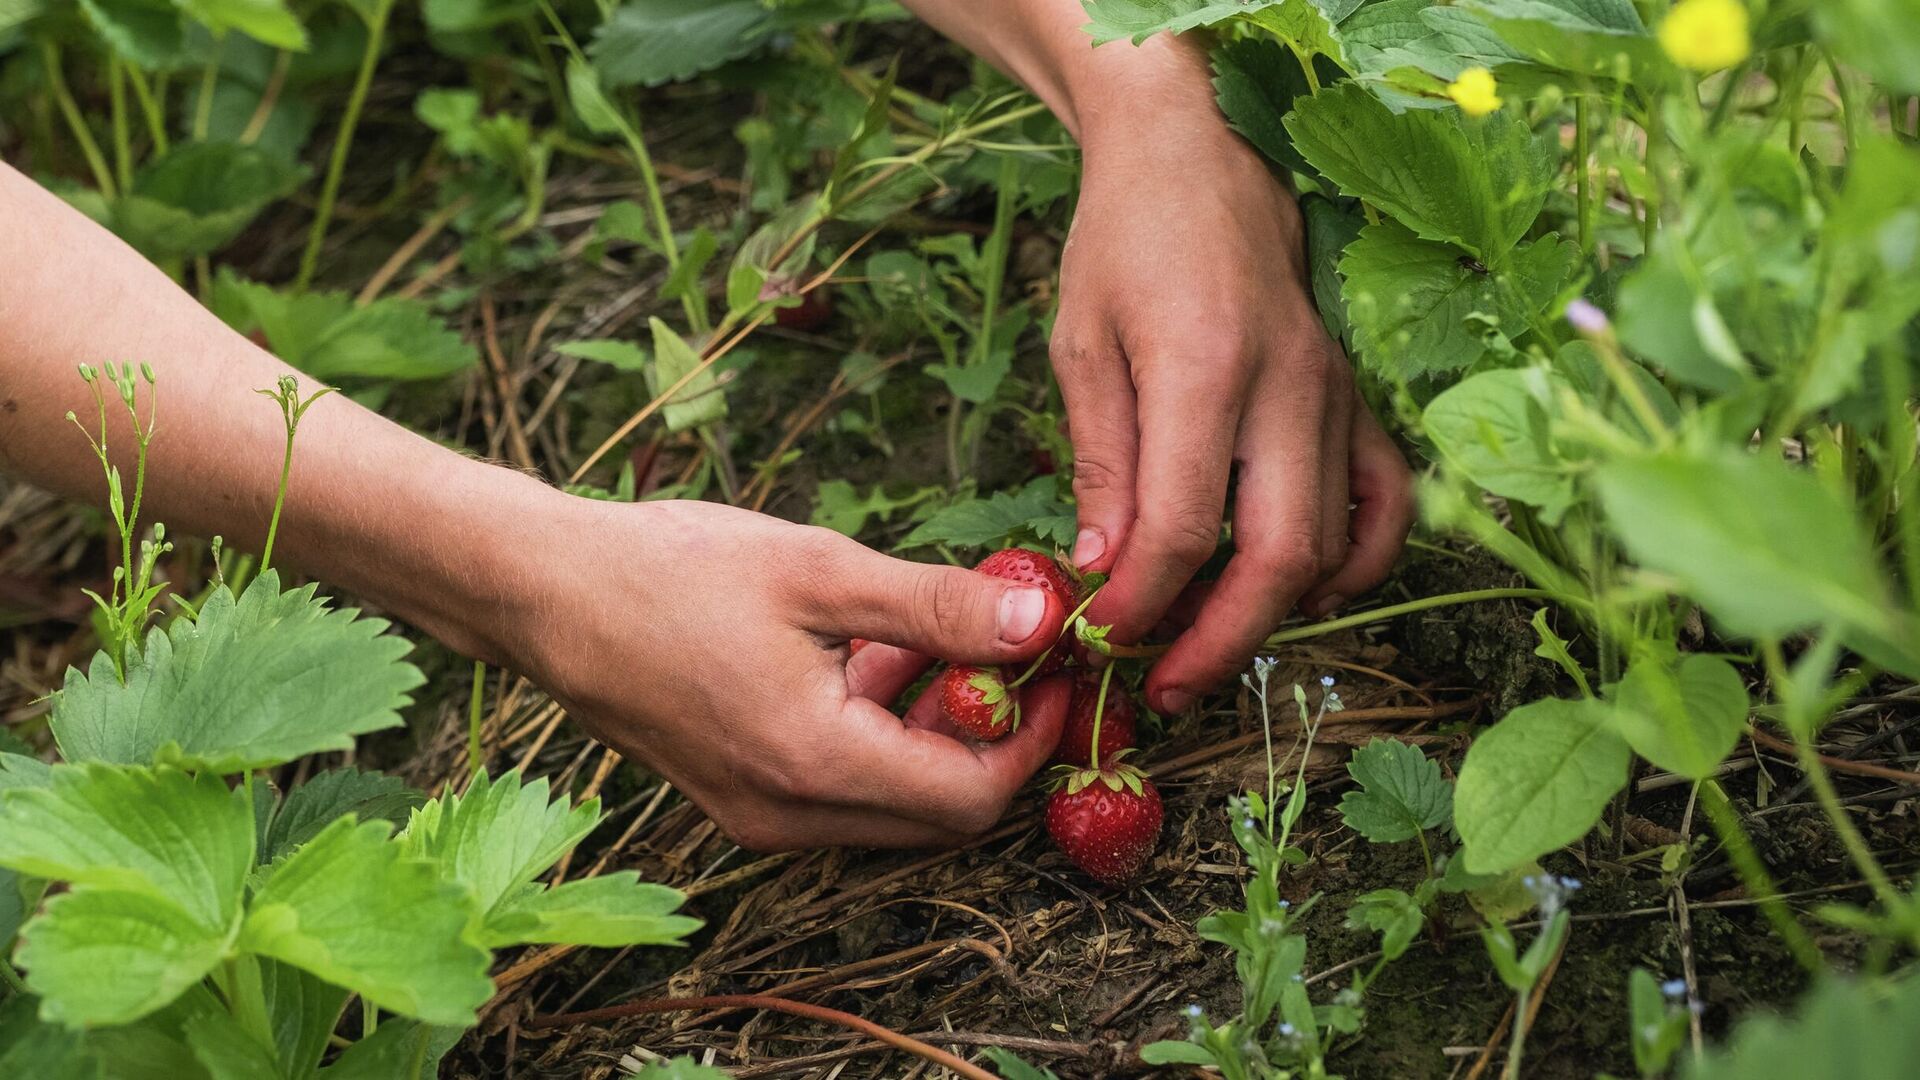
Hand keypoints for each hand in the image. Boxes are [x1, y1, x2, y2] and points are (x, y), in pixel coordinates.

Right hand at [507, 495, 1073, 850]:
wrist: (544, 594)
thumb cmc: (671, 570)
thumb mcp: (818, 571)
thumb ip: (934, 607)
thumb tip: (1038, 624)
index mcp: (816, 764)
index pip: (971, 795)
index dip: (1030, 737)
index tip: (1051, 668)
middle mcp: (789, 815)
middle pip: (938, 812)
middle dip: (990, 738)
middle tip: (1010, 652)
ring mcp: (758, 817)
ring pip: (891, 804)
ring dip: (932, 733)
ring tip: (937, 637)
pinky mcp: (737, 798)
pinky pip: (841, 790)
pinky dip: (878, 736)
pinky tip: (872, 657)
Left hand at [1053, 106, 1415, 713]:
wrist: (1203, 153)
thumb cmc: (1124, 242)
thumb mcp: (1082, 345)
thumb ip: (1103, 462)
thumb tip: (1108, 572)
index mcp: (1204, 368)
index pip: (1180, 529)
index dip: (1142, 603)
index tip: (1104, 634)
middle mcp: (1289, 387)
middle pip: (1277, 556)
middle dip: (1219, 640)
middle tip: (1165, 683)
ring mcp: (1338, 393)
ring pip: (1335, 542)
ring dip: (1277, 612)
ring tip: (1215, 643)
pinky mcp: (1361, 396)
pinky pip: (1387, 501)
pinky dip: (1357, 563)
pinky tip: (1304, 591)